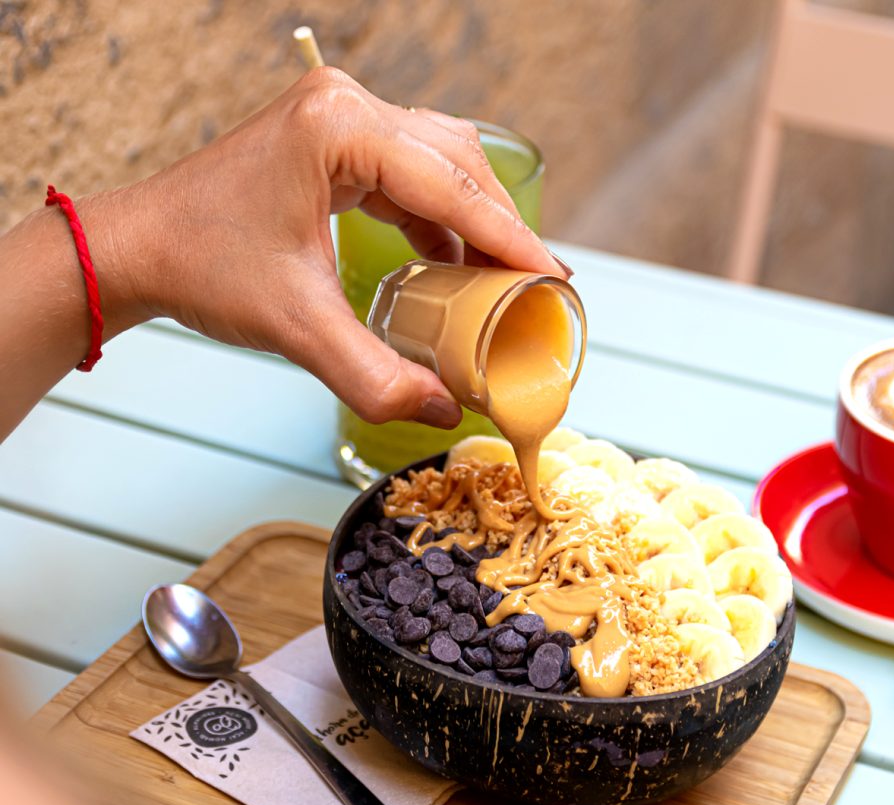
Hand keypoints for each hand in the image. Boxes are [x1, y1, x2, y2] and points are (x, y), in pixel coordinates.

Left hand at [92, 69, 566, 428]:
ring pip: (440, 162)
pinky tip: (447, 265)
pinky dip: (437, 220)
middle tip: (531, 288)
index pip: (450, 187)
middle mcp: (344, 107)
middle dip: (499, 228)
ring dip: (473, 221)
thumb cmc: (202, 266)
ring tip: (498, 281)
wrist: (142, 248)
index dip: (510, 239)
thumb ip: (375, 377)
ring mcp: (339, 118)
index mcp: (339, 130)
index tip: (554, 279)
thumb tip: (446, 410)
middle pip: (458, 162)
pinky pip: (409, 173)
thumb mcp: (297, 327)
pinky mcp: (333, 139)